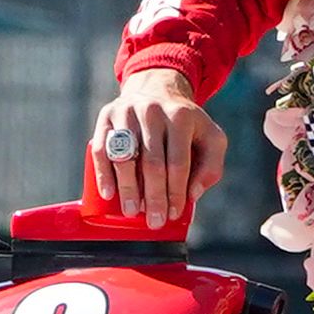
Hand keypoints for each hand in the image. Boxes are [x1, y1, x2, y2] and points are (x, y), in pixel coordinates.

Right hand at [82, 72, 224, 228]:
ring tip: (132, 212)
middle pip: (151, 162)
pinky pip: (101, 148)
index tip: (172, 214)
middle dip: (153, 196)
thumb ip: (211, 166)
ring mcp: (127, 111)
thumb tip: (192, 194)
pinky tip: (108, 193)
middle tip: (154, 221)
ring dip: (128, 189)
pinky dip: (103, 173)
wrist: (157, 92)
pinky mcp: (107, 115)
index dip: (175, 192)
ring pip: (125, 156)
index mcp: (181, 117)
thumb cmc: (186, 126)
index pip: (178, 162)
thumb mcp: (211, 139)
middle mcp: (153, 111)